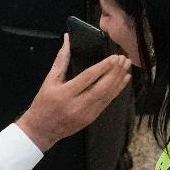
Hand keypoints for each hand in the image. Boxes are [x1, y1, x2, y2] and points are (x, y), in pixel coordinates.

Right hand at [15, 37, 132, 150]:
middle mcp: (77, 104)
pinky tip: (123, 81)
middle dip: (114, 73)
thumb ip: (60, 60)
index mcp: (65, 93)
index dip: (102, 67)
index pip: (87, 78)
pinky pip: (107, 103)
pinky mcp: (92, 118)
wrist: (42, 129)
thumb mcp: (49, 80)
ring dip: (118, 81)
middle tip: (124, 59)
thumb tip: (67, 40)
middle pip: (101, 87)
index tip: (114, 58)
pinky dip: (116, 91)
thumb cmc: (44, 103)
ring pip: (107, 95)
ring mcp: (86, 113)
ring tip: (126, 67)